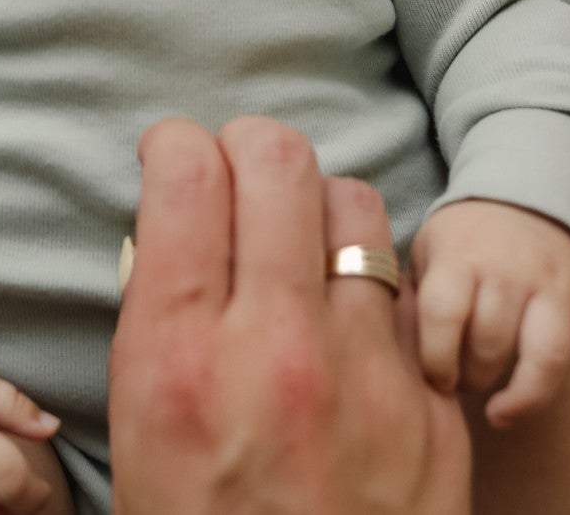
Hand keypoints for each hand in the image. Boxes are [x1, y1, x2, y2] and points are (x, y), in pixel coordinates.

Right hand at [108, 116, 470, 514]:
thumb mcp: (138, 424)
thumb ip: (160, 310)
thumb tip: (179, 221)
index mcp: (178, 354)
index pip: (186, 171)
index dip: (174, 144)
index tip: (174, 160)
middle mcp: (275, 346)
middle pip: (277, 158)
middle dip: (247, 147)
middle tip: (235, 177)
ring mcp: (366, 375)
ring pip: (353, 203)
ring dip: (315, 206)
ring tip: (297, 244)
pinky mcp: (431, 409)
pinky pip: (407, 288)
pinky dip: (372, 282)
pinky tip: (349, 315)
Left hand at [410, 198, 569, 429]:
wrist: (520, 193)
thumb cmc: (462, 236)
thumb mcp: (425, 246)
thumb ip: (411, 290)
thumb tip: (387, 342)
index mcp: (461, 258)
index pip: (444, 315)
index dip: (434, 358)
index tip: (432, 379)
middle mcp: (511, 273)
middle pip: (494, 342)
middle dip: (473, 376)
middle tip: (461, 384)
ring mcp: (554, 289)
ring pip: (545, 353)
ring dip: (523, 393)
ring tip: (500, 414)